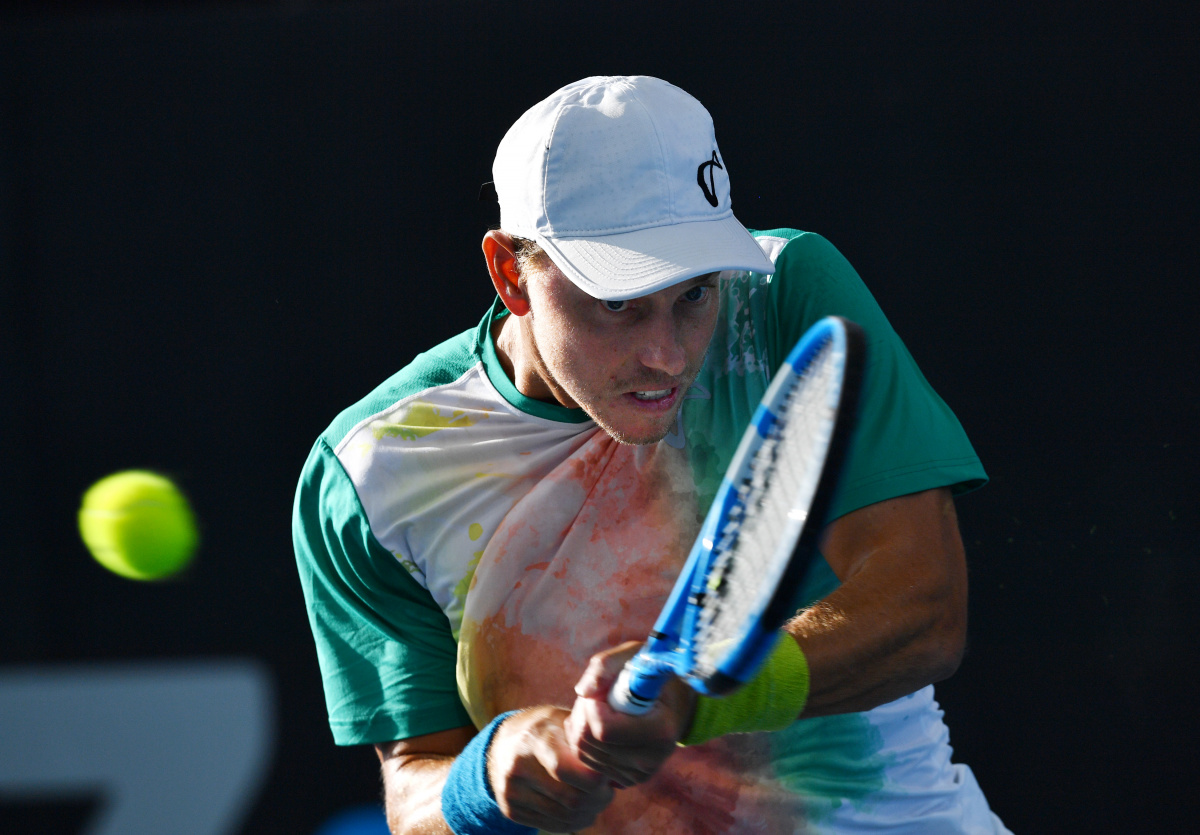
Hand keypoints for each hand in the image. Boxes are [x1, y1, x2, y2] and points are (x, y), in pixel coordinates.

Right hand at [486, 706, 613, 831]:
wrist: (504, 743)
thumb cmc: (546, 730)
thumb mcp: (563, 721)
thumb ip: (585, 742)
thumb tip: (615, 771)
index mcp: (534, 739)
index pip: (565, 769)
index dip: (594, 779)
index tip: (607, 775)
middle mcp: (517, 767)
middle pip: (569, 798)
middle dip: (597, 799)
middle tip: (607, 792)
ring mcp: (511, 791)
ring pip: (563, 817)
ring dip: (589, 813)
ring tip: (597, 801)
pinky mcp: (510, 809)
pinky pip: (552, 826)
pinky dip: (573, 822)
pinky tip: (582, 811)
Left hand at [565, 641, 697, 787]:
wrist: (677, 700)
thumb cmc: (653, 673)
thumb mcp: (634, 655)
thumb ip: (606, 665)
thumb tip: (583, 692)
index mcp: (660, 731)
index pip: (604, 730)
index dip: (591, 706)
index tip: (600, 689)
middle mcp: (651, 759)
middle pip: (590, 742)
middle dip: (583, 712)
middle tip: (596, 694)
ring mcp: (640, 773)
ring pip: (583, 753)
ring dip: (581, 724)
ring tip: (599, 706)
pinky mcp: (628, 778)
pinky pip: (588, 762)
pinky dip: (583, 739)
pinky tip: (598, 722)